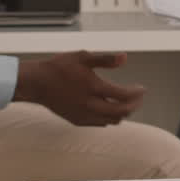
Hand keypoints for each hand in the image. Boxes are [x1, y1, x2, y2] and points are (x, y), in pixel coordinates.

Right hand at [14, 52, 144, 125]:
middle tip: (139, 98)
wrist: (36, 83)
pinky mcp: (76, 120)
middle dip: (134, 105)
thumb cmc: (59, 67)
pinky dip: (109, 118)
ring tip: (127, 103)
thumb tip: (125, 57)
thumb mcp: (83, 57)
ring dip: (123, 113)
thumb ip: (106, 59)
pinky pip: (99, 123)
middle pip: (121, 111)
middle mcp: (89, 104)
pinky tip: (111, 109)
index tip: (142, 89)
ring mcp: (82, 114)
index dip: (137, 93)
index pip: (123, 96)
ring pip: (111, 120)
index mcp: (93, 87)